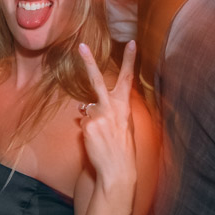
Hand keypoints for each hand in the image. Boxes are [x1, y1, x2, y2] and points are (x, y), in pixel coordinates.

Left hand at [78, 42, 137, 195]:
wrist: (118, 171)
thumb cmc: (123, 149)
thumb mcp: (124, 126)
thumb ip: (110, 112)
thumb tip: (86, 105)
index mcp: (125, 107)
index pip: (128, 79)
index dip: (130, 60)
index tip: (132, 43)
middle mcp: (112, 108)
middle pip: (98, 80)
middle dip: (89, 62)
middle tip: (81, 46)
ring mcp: (99, 116)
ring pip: (88, 109)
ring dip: (93, 120)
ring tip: (103, 137)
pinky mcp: (88, 126)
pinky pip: (84, 123)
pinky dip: (88, 131)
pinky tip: (96, 142)